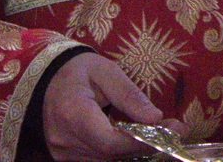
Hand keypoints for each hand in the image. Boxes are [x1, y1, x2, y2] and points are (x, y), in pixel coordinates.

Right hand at [42, 52, 185, 160]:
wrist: (47, 80)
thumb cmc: (79, 71)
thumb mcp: (106, 72)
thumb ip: (130, 96)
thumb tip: (155, 119)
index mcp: (72, 112)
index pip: (109, 141)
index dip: (141, 141)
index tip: (170, 130)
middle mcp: (64, 139)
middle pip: (110, 155)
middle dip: (145, 145)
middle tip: (175, 129)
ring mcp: (62, 153)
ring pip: (105, 160)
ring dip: (134, 150)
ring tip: (160, 132)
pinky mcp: (65, 158)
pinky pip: (97, 160)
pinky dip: (119, 152)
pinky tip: (137, 139)